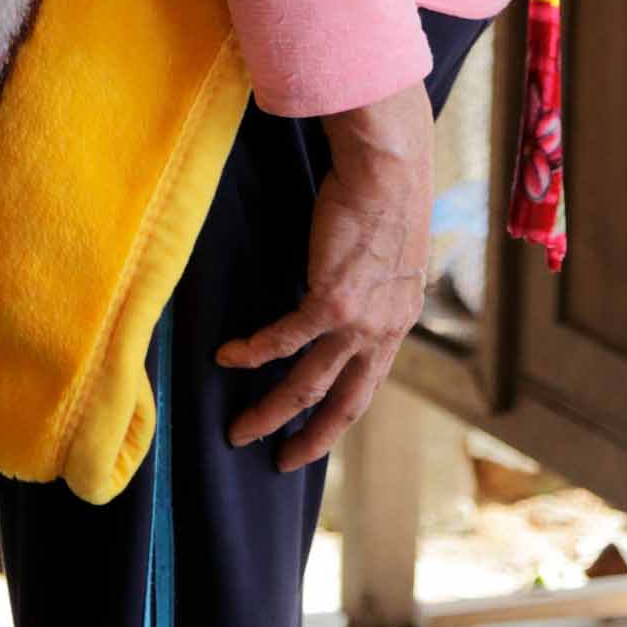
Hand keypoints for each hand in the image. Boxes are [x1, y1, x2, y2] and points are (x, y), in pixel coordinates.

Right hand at [216, 80, 433, 471]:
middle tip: (280, 461)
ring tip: (239, 429)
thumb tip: (351, 280)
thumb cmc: (386, 191)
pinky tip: (228, 356)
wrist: (390, 165)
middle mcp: (384, 330)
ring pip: (309, 384)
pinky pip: (283, 340)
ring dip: (271, 411)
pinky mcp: (333, 300)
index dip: (341, 413)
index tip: (317, 433)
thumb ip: (373, 278)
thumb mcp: (390, 249)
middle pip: (344, 402)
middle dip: (310, 438)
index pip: (369, 381)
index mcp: (399, 319)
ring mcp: (359, 320)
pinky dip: (253, 353)